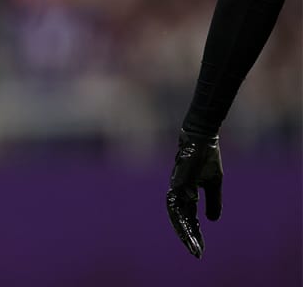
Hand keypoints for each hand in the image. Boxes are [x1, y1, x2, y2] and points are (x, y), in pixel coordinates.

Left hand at [166, 130, 222, 258]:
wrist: (202, 138)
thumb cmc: (207, 159)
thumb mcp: (214, 183)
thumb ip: (213, 201)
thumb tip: (213, 221)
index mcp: (186, 194)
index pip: (189, 219)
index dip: (194, 234)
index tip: (200, 250)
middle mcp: (179, 192)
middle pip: (180, 219)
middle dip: (187, 236)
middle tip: (196, 252)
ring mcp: (177, 185)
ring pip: (177, 212)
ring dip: (184, 228)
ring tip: (192, 243)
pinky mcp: (178, 178)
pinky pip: (178, 197)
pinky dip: (183, 208)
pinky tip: (190, 220)